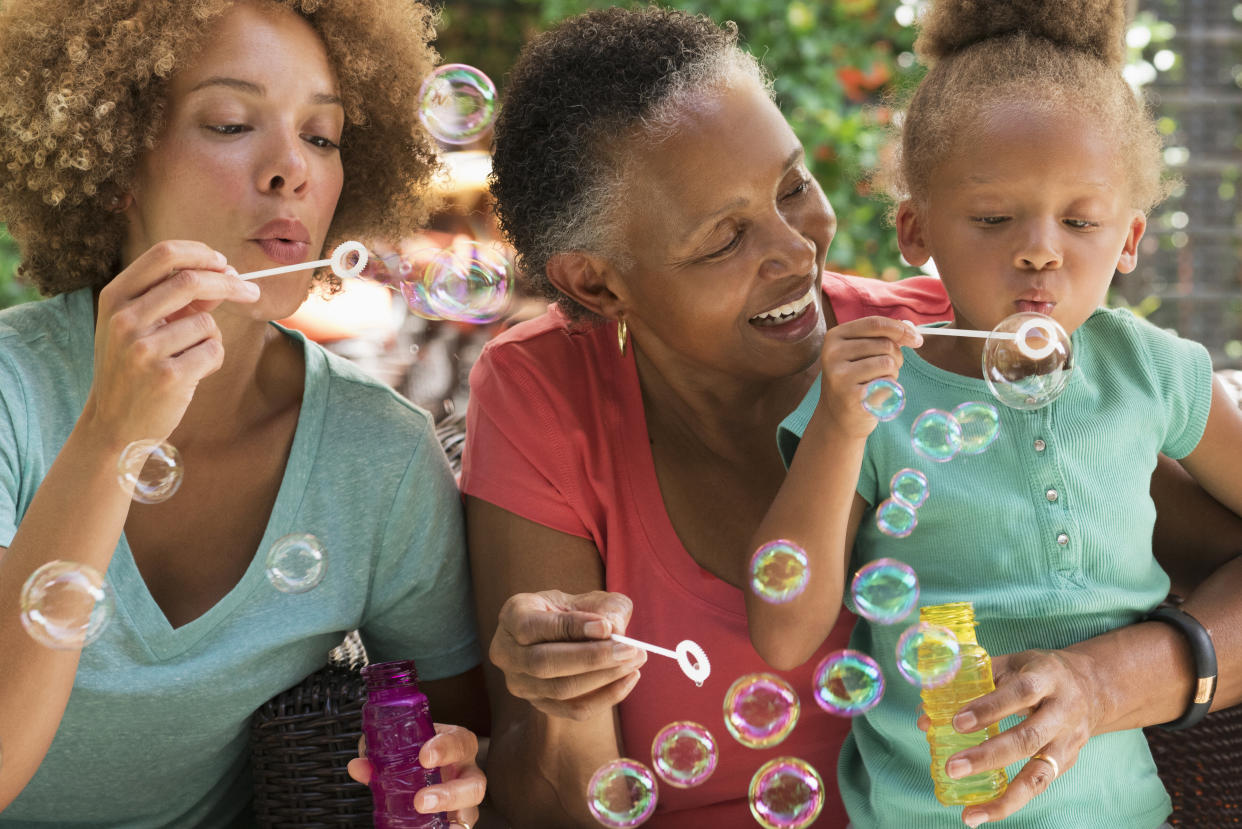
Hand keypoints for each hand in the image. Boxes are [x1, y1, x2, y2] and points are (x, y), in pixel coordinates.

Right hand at [87, 240, 259, 445]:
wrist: (115, 424)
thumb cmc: (134, 368)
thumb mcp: (141, 326)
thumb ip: (176, 299)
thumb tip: (225, 274)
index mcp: (115, 298)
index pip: (164, 254)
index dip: (202, 254)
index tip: (225, 264)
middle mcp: (124, 319)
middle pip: (191, 281)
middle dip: (230, 284)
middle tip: (251, 291)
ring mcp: (143, 348)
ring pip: (207, 323)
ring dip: (212, 338)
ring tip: (189, 357)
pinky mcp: (167, 376)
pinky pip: (214, 351)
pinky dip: (213, 360)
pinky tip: (191, 375)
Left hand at [348, 724, 485, 824]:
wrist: (425, 765)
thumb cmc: (419, 753)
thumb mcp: (402, 748)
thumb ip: (380, 755)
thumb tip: (359, 766)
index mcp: (456, 745)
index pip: (459, 742)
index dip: (445, 748)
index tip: (424, 756)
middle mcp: (466, 772)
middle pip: (474, 783)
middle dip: (449, 794)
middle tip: (421, 801)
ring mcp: (464, 799)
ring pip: (470, 811)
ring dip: (446, 818)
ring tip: (422, 821)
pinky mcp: (458, 819)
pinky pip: (459, 827)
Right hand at [489, 590, 646, 720]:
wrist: (566, 631)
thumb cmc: (577, 609)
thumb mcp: (590, 598)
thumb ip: (605, 609)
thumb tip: (615, 631)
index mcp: (512, 615)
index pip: (532, 626)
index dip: (570, 628)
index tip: (607, 627)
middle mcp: (506, 652)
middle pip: (543, 663)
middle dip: (591, 658)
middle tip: (630, 650)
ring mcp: (520, 683)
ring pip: (559, 689)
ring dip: (603, 678)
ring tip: (636, 660)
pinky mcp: (540, 705)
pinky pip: (573, 710)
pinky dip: (605, 697)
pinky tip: (629, 679)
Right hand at [817, 316, 922, 437]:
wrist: (838, 417)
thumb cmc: (855, 380)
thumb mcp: (860, 353)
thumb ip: (882, 336)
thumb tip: (909, 326)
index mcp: (835, 337)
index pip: (875, 323)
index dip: (900, 329)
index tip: (917, 339)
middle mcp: (833, 354)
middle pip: (885, 344)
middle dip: (896, 356)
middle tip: (887, 370)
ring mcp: (840, 375)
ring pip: (888, 363)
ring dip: (892, 373)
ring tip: (878, 382)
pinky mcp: (851, 396)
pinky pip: (888, 383)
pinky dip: (890, 388)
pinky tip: (876, 394)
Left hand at [917, 648, 1103, 826]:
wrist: (1093, 686)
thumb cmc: (1037, 672)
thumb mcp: (1010, 664)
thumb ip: (969, 684)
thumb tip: (925, 718)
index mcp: (1045, 677)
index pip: (1019, 693)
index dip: (989, 708)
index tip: (956, 722)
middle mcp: (1062, 711)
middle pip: (1028, 738)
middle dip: (989, 756)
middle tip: (953, 768)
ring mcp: (1068, 740)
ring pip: (1039, 773)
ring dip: (1004, 798)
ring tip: (970, 814)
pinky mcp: (1068, 762)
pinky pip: (1040, 785)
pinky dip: (1012, 802)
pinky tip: (985, 812)